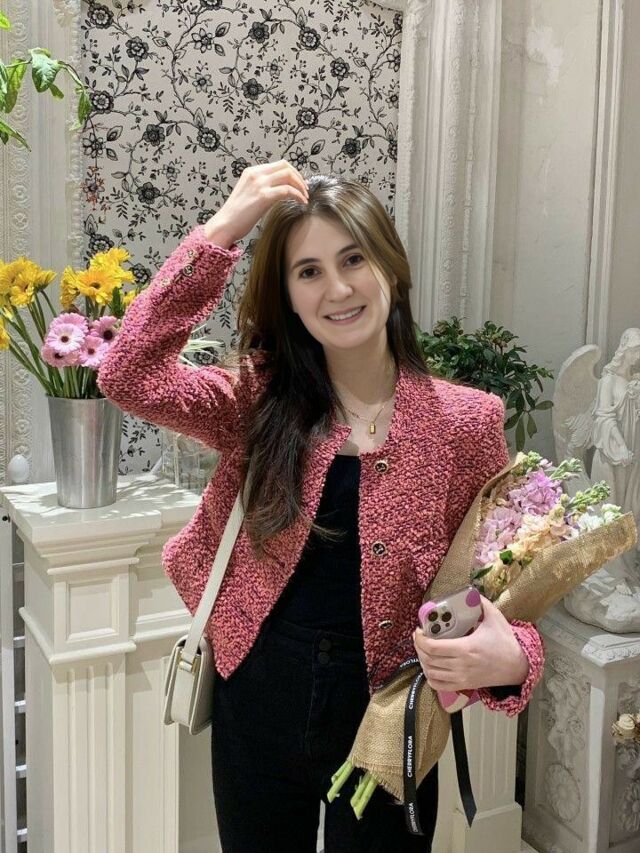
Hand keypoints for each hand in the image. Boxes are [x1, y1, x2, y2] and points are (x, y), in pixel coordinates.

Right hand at [203, 159, 308, 244]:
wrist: (225, 224)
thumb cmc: (236, 215)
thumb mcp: (248, 194)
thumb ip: (262, 187)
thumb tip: (279, 190)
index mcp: (251, 172)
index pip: (279, 164)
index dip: (293, 172)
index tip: (299, 183)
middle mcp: (256, 174)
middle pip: (286, 167)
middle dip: (299, 177)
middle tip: (305, 190)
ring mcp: (260, 184)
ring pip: (289, 176)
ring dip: (300, 186)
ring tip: (304, 197)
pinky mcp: (264, 196)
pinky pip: (287, 190)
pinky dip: (298, 195)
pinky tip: (301, 203)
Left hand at [412, 596, 528, 692]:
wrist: (518, 667)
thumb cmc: (505, 642)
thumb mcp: (495, 618)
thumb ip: (481, 603)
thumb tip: (470, 591)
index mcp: (466, 648)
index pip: (433, 647)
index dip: (420, 639)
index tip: (419, 630)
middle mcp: (461, 665)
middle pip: (428, 660)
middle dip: (418, 647)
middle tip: (419, 637)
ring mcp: (462, 678)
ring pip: (431, 673)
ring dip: (422, 661)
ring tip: (423, 650)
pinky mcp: (464, 686)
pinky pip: (439, 686)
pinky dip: (430, 677)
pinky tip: (431, 667)